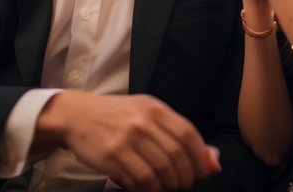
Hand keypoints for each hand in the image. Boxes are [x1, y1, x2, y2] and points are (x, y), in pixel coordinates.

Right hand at [35, 91, 218, 190]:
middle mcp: (142, 122)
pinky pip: (140, 180)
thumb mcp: (148, 114)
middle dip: (186, 175)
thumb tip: (213, 161)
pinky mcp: (112, 157)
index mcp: (155, 109)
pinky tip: (152, 188)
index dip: (200, 157)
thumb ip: (178, 133)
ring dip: (170, 185)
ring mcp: (126, 140)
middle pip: (176, 156)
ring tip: (169, 187)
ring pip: (160, 171)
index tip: (202, 171)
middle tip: (185, 183)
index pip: (188, 134)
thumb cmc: (119, 116)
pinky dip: (151, 189)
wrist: (78, 114)